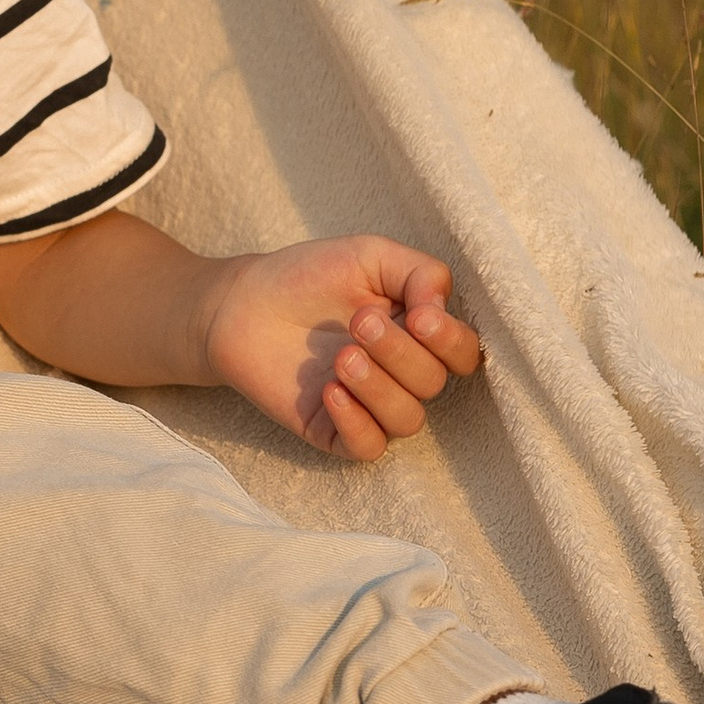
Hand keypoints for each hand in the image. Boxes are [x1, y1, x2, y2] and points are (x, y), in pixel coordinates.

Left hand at [199, 238, 482, 461]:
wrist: (241, 304)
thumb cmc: (307, 276)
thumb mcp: (369, 255)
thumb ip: (420, 273)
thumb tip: (442, 311)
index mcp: (418, 334)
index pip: (463, 354)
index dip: (450, 342)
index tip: (418, 316)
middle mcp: (401, 374)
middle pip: (433, 384)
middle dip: (400, 353)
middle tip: (357, 323)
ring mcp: (368, 405)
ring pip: (407, 420)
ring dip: (379, 388)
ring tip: (342, 357)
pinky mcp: (333, 430)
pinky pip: (367, 448)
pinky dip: (356, 423)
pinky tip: (330, 391)